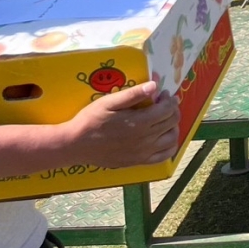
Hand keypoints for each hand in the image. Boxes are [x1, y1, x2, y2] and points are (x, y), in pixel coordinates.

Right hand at [67, 81, 181, 167]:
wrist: (75, 145)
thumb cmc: (91, 120)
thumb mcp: (109, 102)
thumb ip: (133, 94)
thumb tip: (154, 85)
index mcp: (139, 123)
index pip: (168, 109)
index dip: (169, 99)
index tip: (163, 93)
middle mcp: (145, 139)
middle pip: (172, 122)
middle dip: (172, 109)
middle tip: (164, 103)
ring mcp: (142, 153)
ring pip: (172, 138)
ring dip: (174, 126)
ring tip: (165, 118)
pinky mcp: (138, 162)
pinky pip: (163, 156)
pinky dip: (170, 146)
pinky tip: (164, 137)